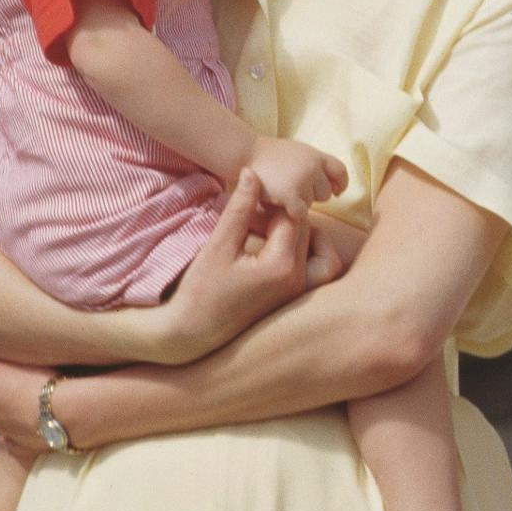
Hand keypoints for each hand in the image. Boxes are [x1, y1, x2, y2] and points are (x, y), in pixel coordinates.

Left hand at [0, 357, 52, 452]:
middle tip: (28, 380)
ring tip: (36, 399)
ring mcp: (5, 434)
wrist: (62, 413)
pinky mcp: (20, 447)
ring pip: (6, 418)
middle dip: (6, 392)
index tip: (16, 366)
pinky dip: (20, 432)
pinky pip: (15, 439)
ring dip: (16, 410)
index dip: (0, 371)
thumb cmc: (34, 382)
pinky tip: (29, 426)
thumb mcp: (2, 362)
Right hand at [153, 168, 315, 362]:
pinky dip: (304, 254)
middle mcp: (299, 282)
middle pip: (307, 231)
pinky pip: (316, 269)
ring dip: (300, 234)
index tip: (251, 200)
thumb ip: (239, 209)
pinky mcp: (295, 300)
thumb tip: (252, 174)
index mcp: (282, 266)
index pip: (292, 217)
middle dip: (283, 217)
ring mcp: (300, 294)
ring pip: (320, 250)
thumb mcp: (218, 245)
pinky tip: (272, 250)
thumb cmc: (200, 292)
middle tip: (253, 215)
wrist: (191, 336)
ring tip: (265, 231)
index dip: (272, 203)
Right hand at [249, 136, 347, 219]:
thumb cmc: (268, 155)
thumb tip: (334, 186)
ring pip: (311, 204)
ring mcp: (302, 181)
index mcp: (316, 155)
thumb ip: (314, 165)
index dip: (341, 183)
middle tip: (293, 189)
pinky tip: (279, 204)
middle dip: (313, 195)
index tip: (336, 191)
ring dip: (299, 202)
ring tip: (282, 192)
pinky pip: (300, 213)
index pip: (340, 171)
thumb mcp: (297, 152)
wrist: (244, 153)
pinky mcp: (290, 195)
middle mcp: (312, 168)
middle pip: (326, 193)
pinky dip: (291, 212)